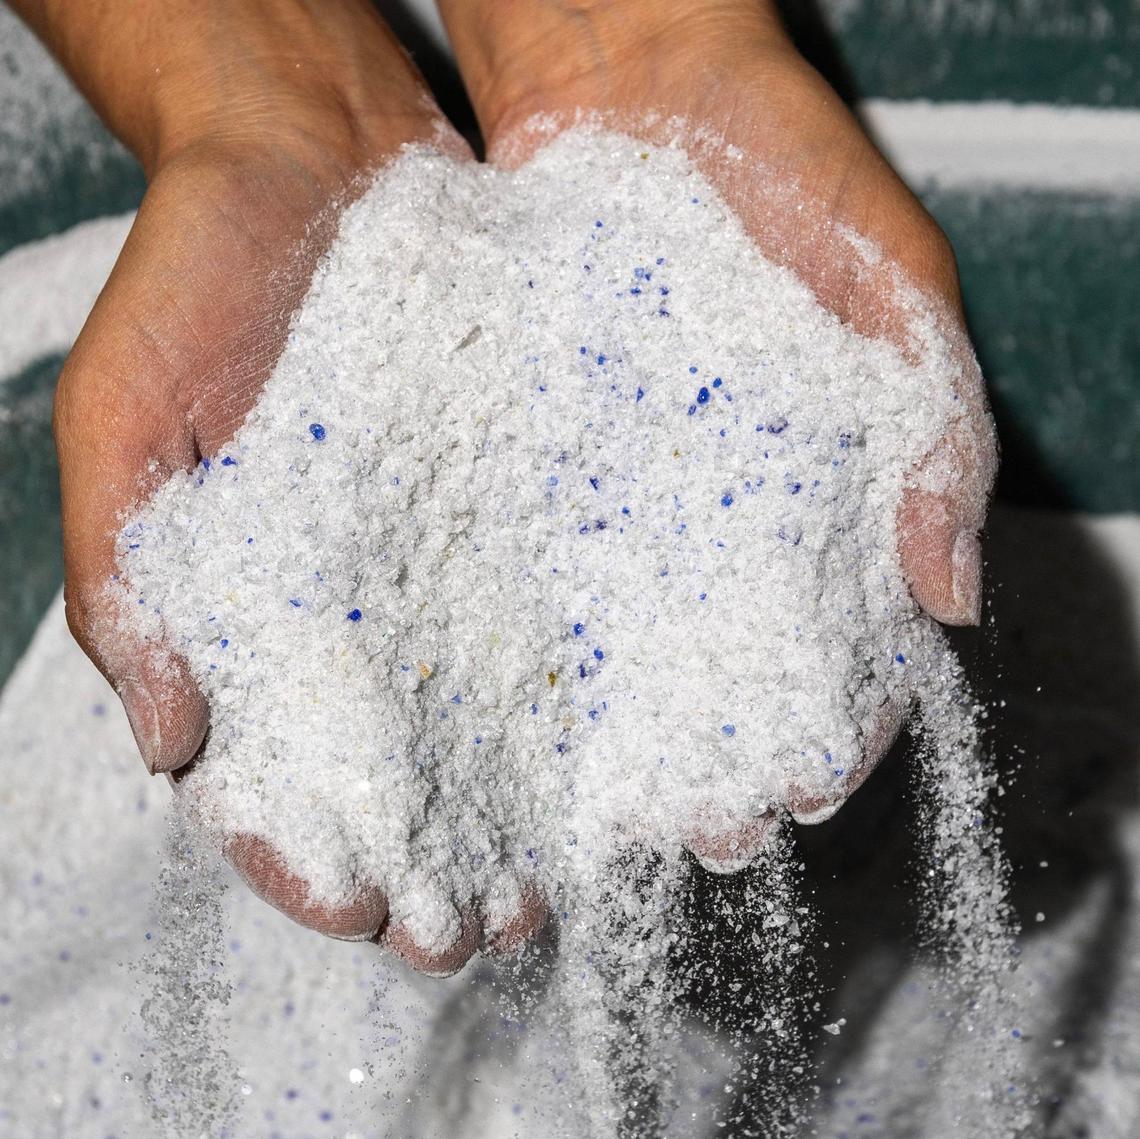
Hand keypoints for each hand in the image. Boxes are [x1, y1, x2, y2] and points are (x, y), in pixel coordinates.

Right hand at [32, 0, 543, 971]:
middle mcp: (363, 612)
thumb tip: (169, 740)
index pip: (276, 773)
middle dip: (435, 861)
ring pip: (493, 718)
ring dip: (524, 808)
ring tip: (566, 878)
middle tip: (481, 932)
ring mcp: (447, 564)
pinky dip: (589, 686)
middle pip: (401, 774)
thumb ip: (127, 581)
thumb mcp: (125, 422)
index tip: (355, 910)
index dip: (308, 853)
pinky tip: (624, 743)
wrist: (314, 164)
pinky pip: (561, 607)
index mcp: (253, 618)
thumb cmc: (194, 285)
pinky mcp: (523, 505)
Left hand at [436, 0, 996, 866]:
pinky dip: (531, 634)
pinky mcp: (535, 451)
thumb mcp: (894, 283)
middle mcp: (712, 504)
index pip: (841, 640)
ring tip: (602, 808)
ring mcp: (620, 484)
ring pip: (621, 635)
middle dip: (715, 757)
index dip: (832, 724)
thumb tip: (953, 596)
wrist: (630, 71)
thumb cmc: (782, 163)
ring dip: (617, 731)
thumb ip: (941, 432)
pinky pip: (531, 555)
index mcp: (817, 485)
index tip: (805, 792)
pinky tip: (516, 700)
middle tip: (695, 833)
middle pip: (723, 665)